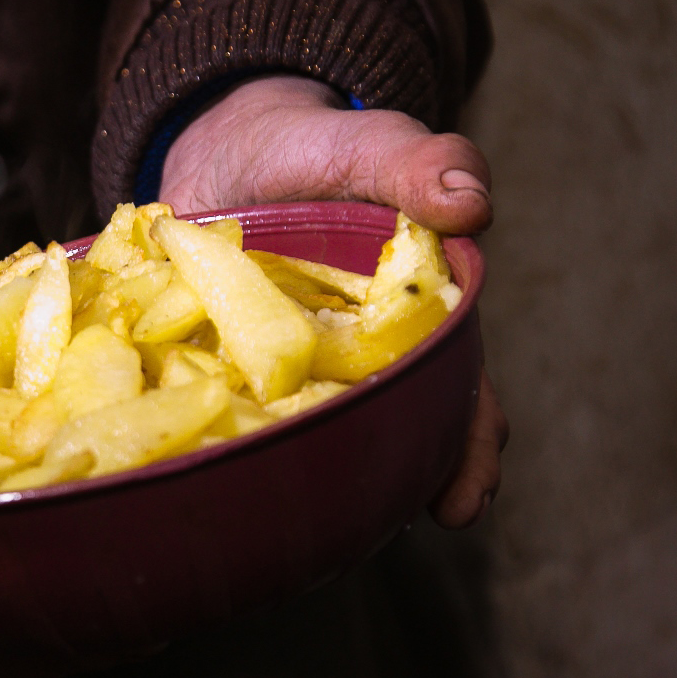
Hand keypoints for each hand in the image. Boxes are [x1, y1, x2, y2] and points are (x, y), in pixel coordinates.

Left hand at [158, 74, 507, 527]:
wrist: (227, 146)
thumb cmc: (314, 148)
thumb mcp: (367, 143)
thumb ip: (416, 161)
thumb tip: (471, 200)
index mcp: (413, 317)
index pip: (457, 388)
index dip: (466, 444)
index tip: (462, 498)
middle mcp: (356, 357)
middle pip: (386, 430)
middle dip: (394, 482)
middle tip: (378, 534)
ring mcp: (287, 367)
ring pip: (306, 433)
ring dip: (305, 475)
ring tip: (297, 528)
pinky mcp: (222, 362)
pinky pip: (226, 408)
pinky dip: (222, 437)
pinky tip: (204, 472)